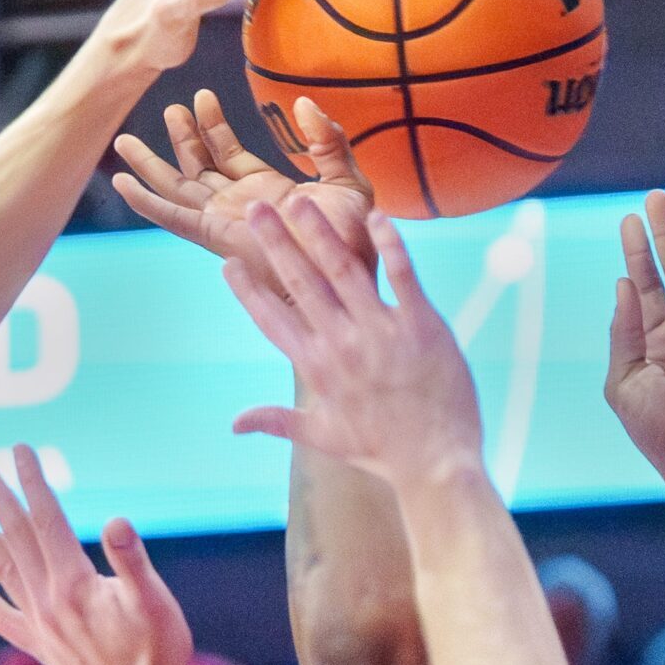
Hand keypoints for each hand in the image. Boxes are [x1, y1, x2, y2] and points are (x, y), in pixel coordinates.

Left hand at [0, 445, 193, 664]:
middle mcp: (46, 599)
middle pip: (14, 535)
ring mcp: (38, 623)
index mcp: (73, 582)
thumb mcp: (155, 601)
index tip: (21, 450)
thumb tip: (117, 521)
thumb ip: (132, 561)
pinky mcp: (38, 645)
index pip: (46, 519)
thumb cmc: (158, 651)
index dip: (33, 482)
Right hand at [113, 89, 374, 263]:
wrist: (345, 272)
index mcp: (266, 192)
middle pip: (198, 166)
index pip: (228, 155)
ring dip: (154, 162)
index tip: (202, 98)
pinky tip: (121, 183)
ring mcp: (223, 220)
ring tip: (127, 139)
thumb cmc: (354, 239)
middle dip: (182, 137)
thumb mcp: (347, 179)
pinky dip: (145, 201)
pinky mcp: (214, 233)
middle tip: (170, 108)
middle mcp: (239, 206)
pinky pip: (171, 216)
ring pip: (177, 186)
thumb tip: (304, 103)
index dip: (212, 126)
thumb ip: (328, 141)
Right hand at [226, 199, 484, 491]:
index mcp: (316, 367)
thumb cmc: (380, 450)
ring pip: (344, 270)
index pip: (272, 320)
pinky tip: (376, 216)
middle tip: (257, 208)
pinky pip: (402, 275)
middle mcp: (342, 344)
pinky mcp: (422, 324)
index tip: (228, 263)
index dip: (248, 290)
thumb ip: (276, 421)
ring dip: (320, 233)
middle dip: (276, 242)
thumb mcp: (322, 435)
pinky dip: (390, 244)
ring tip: (299, 201)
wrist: (436, 463)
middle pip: (301, 282)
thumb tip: (234, 423)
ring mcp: (382, 331)